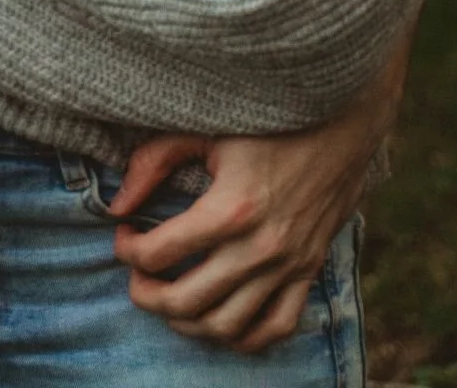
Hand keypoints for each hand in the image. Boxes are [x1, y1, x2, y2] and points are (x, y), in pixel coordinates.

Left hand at [108, 43, 407, 352]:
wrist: (340, 120)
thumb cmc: (267, 119)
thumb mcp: (205, 129)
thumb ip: (154, 163)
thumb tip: (116, 206)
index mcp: (231, 207)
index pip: (160, 251)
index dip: (129, 249)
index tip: (123, 237)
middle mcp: (260, 246)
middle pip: (187, 300)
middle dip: (148, 296)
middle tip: (136, 277)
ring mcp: (288, 264)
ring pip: (227, 325)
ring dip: (187, 323)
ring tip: (169, 301)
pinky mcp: (309, 270)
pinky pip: (276, 327)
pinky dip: (244, 338)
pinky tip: (219, 320)